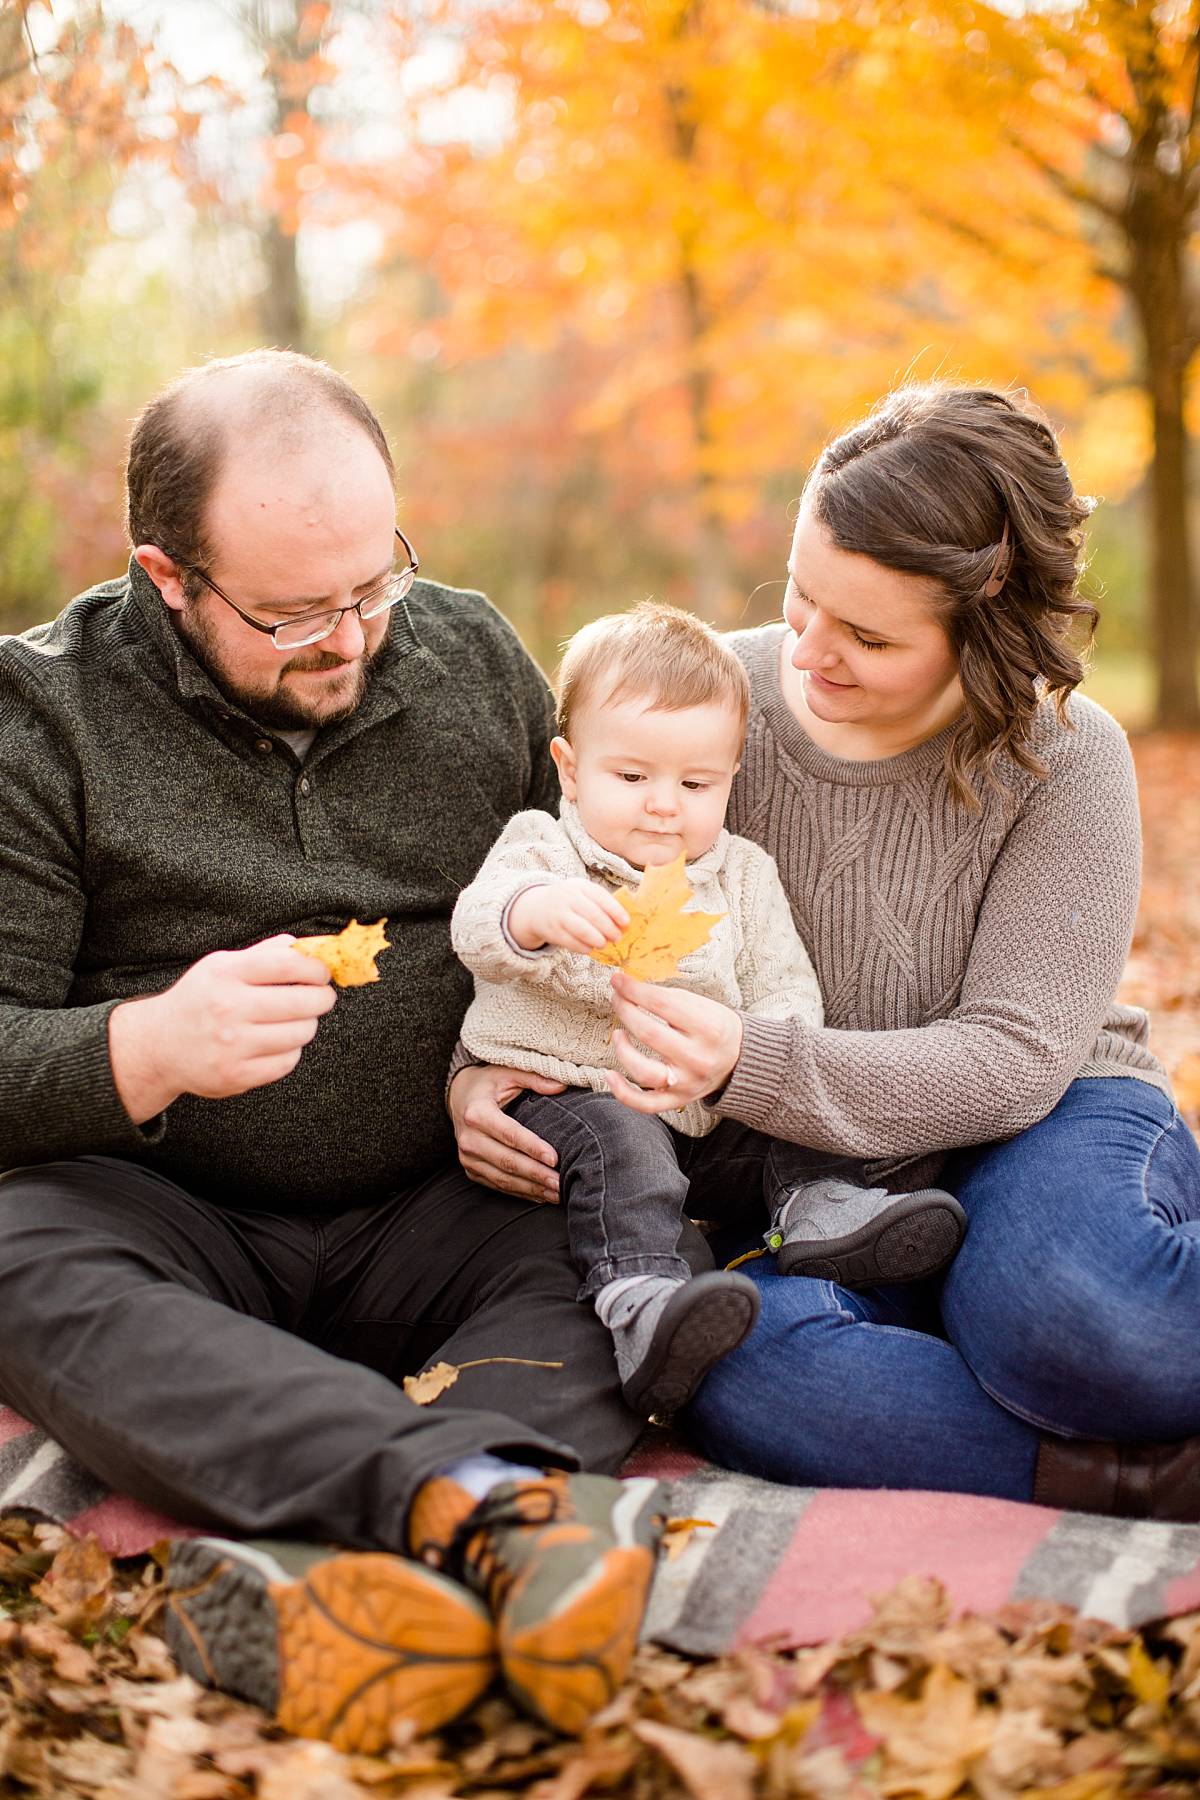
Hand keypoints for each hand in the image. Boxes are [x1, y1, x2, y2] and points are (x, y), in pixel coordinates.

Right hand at [109, 934, 336, 1122]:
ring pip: (300, 1033)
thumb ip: (264, 953)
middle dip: (322, 999)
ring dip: (307, 1026)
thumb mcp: (221, 966)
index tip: (322, 974)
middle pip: (302, 1001)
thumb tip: (305, 946)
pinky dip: (291, 1051)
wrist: (159, 1045)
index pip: (288, 964)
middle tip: (322, 998)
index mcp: (226, 973)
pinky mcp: (236, 1075)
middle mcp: (228, 1007)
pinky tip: (279, 1043)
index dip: (316, 969)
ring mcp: (231, 1045)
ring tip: (298, 1021)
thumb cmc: (199, 1000)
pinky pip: (287, 1062)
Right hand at [448, 1062, 563, 1201]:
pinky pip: (497, 1185)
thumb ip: (534, 1078)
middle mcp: (468, 1138)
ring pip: (503, 1179)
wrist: (458, 1096)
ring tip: (556, 1194)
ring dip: (531, 1189)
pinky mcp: (471, 1169)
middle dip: (536, 1174)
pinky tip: (540, 1195)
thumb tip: (563, 1085)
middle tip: (561, 1182)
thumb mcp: (507, 1072)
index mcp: (477, 1112)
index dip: (533, 1148)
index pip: (510, 1134)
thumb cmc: (488, 1082)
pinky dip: (520, 1193)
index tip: (555, 1159)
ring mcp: (467, 1157)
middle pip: (507, 1161)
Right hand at [508, 879, 628, 953]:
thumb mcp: (583, 893)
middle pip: (593, 914)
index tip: (626, 922)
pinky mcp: (552, 931)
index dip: (615, 910)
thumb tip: (625, 922)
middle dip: (609, 928)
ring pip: (582, 929)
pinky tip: (591, 948)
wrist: (538, 907)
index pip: (601, 897)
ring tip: (604, 944)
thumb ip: (601, 903)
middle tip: (618, 937)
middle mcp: (568, 898)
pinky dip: (584, 947)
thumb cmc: (570, 901)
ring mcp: (558, 914)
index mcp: (580, 886)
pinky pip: (571, 942)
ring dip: (597, 939)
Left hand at [605, 969, 742, 1113]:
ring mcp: (687, 1082)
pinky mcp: (678, 1100)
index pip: (662, 1004)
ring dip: (622, 1050)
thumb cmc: (715, 1026)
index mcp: (709, 1028)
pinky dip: (623, 1093)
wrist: (739, 1059)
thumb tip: (628, 987)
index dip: (634, 990)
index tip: (618, 979)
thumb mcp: (702, 1005)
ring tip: (618, 1033)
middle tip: (616, 999)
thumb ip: (667, 998)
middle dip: (625, 1011)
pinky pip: (646, 1104)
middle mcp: (698, 1058)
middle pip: (650, 1034)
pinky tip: (609, 1075)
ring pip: (644, 1072)